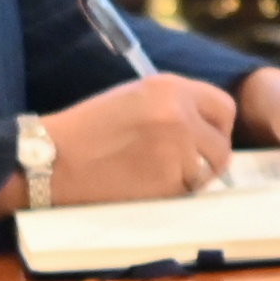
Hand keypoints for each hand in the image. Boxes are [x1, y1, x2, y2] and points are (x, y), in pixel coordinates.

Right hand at [35, 72, 239, 202]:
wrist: (55, 158)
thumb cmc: (89, 128)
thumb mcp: (136, 97)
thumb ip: (174, 105)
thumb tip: (207, 125)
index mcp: (170, 88)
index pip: (224, 108)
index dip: (219, 127)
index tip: (208, 138)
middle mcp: (180, 114)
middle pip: (222, 145)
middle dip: (210, 158)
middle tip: (189, 166)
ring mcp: (177, 149)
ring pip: (206, 172)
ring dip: (189, 178)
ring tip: (155, 173)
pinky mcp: (167, 181)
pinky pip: (186, 191)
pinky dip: (172, 192)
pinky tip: (145, 184)